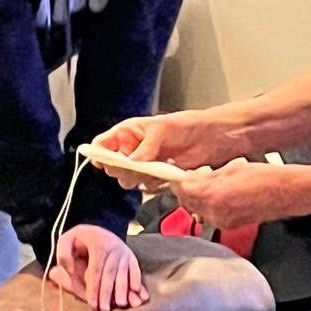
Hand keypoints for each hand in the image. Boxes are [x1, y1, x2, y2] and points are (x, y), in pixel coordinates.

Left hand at [49, 224, 147, 310]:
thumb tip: (69, 269)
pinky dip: (137, 281)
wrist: (97, 228)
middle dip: (107, 293)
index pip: (95, 270)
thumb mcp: (67, 240)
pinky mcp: (131, 256)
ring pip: (124, 273)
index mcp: (98, 244)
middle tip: (104, 309)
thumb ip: (64, 253)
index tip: (91, 303)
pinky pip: (136, 269)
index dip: (94, 287)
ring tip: (121, 304)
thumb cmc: (79, 239)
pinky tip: (138, 293)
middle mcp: (114, 247)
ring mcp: (124, 252)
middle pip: (110, 274)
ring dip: (123, 290)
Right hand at [92, 110, 232, 188]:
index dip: (99, 155)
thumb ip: (146, 146)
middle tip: (139, 166)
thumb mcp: (163, 129)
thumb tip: (132, 162)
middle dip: (124, 170)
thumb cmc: (186, 125)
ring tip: (157, 168)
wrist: (211, 138)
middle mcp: (132, 149)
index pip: (102, 145)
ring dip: (140, 178)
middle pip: (113, 167)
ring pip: (128, 180)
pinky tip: (167, 173)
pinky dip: (155, 183)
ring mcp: (144, 164)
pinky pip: (146, 186)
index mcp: (127, 133)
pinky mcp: (156, 176)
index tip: (105, 164)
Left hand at [176, 159, 292, 228]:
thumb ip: (207, 176)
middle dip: (186, 190)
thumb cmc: (265, 178)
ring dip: (198, 199)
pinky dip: (209, 206)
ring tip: (207, 185)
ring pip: (198, 210)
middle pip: (187, 202)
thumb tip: (193, 179)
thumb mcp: (230, 169)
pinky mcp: (230, 225)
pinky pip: (211, 216)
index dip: (177, 180)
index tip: (176, 175)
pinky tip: (219, 195)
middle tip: (189, 178)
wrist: (286, 193)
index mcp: (212, 195)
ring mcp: (222, 221)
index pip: (182, 189)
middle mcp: (214, 212)